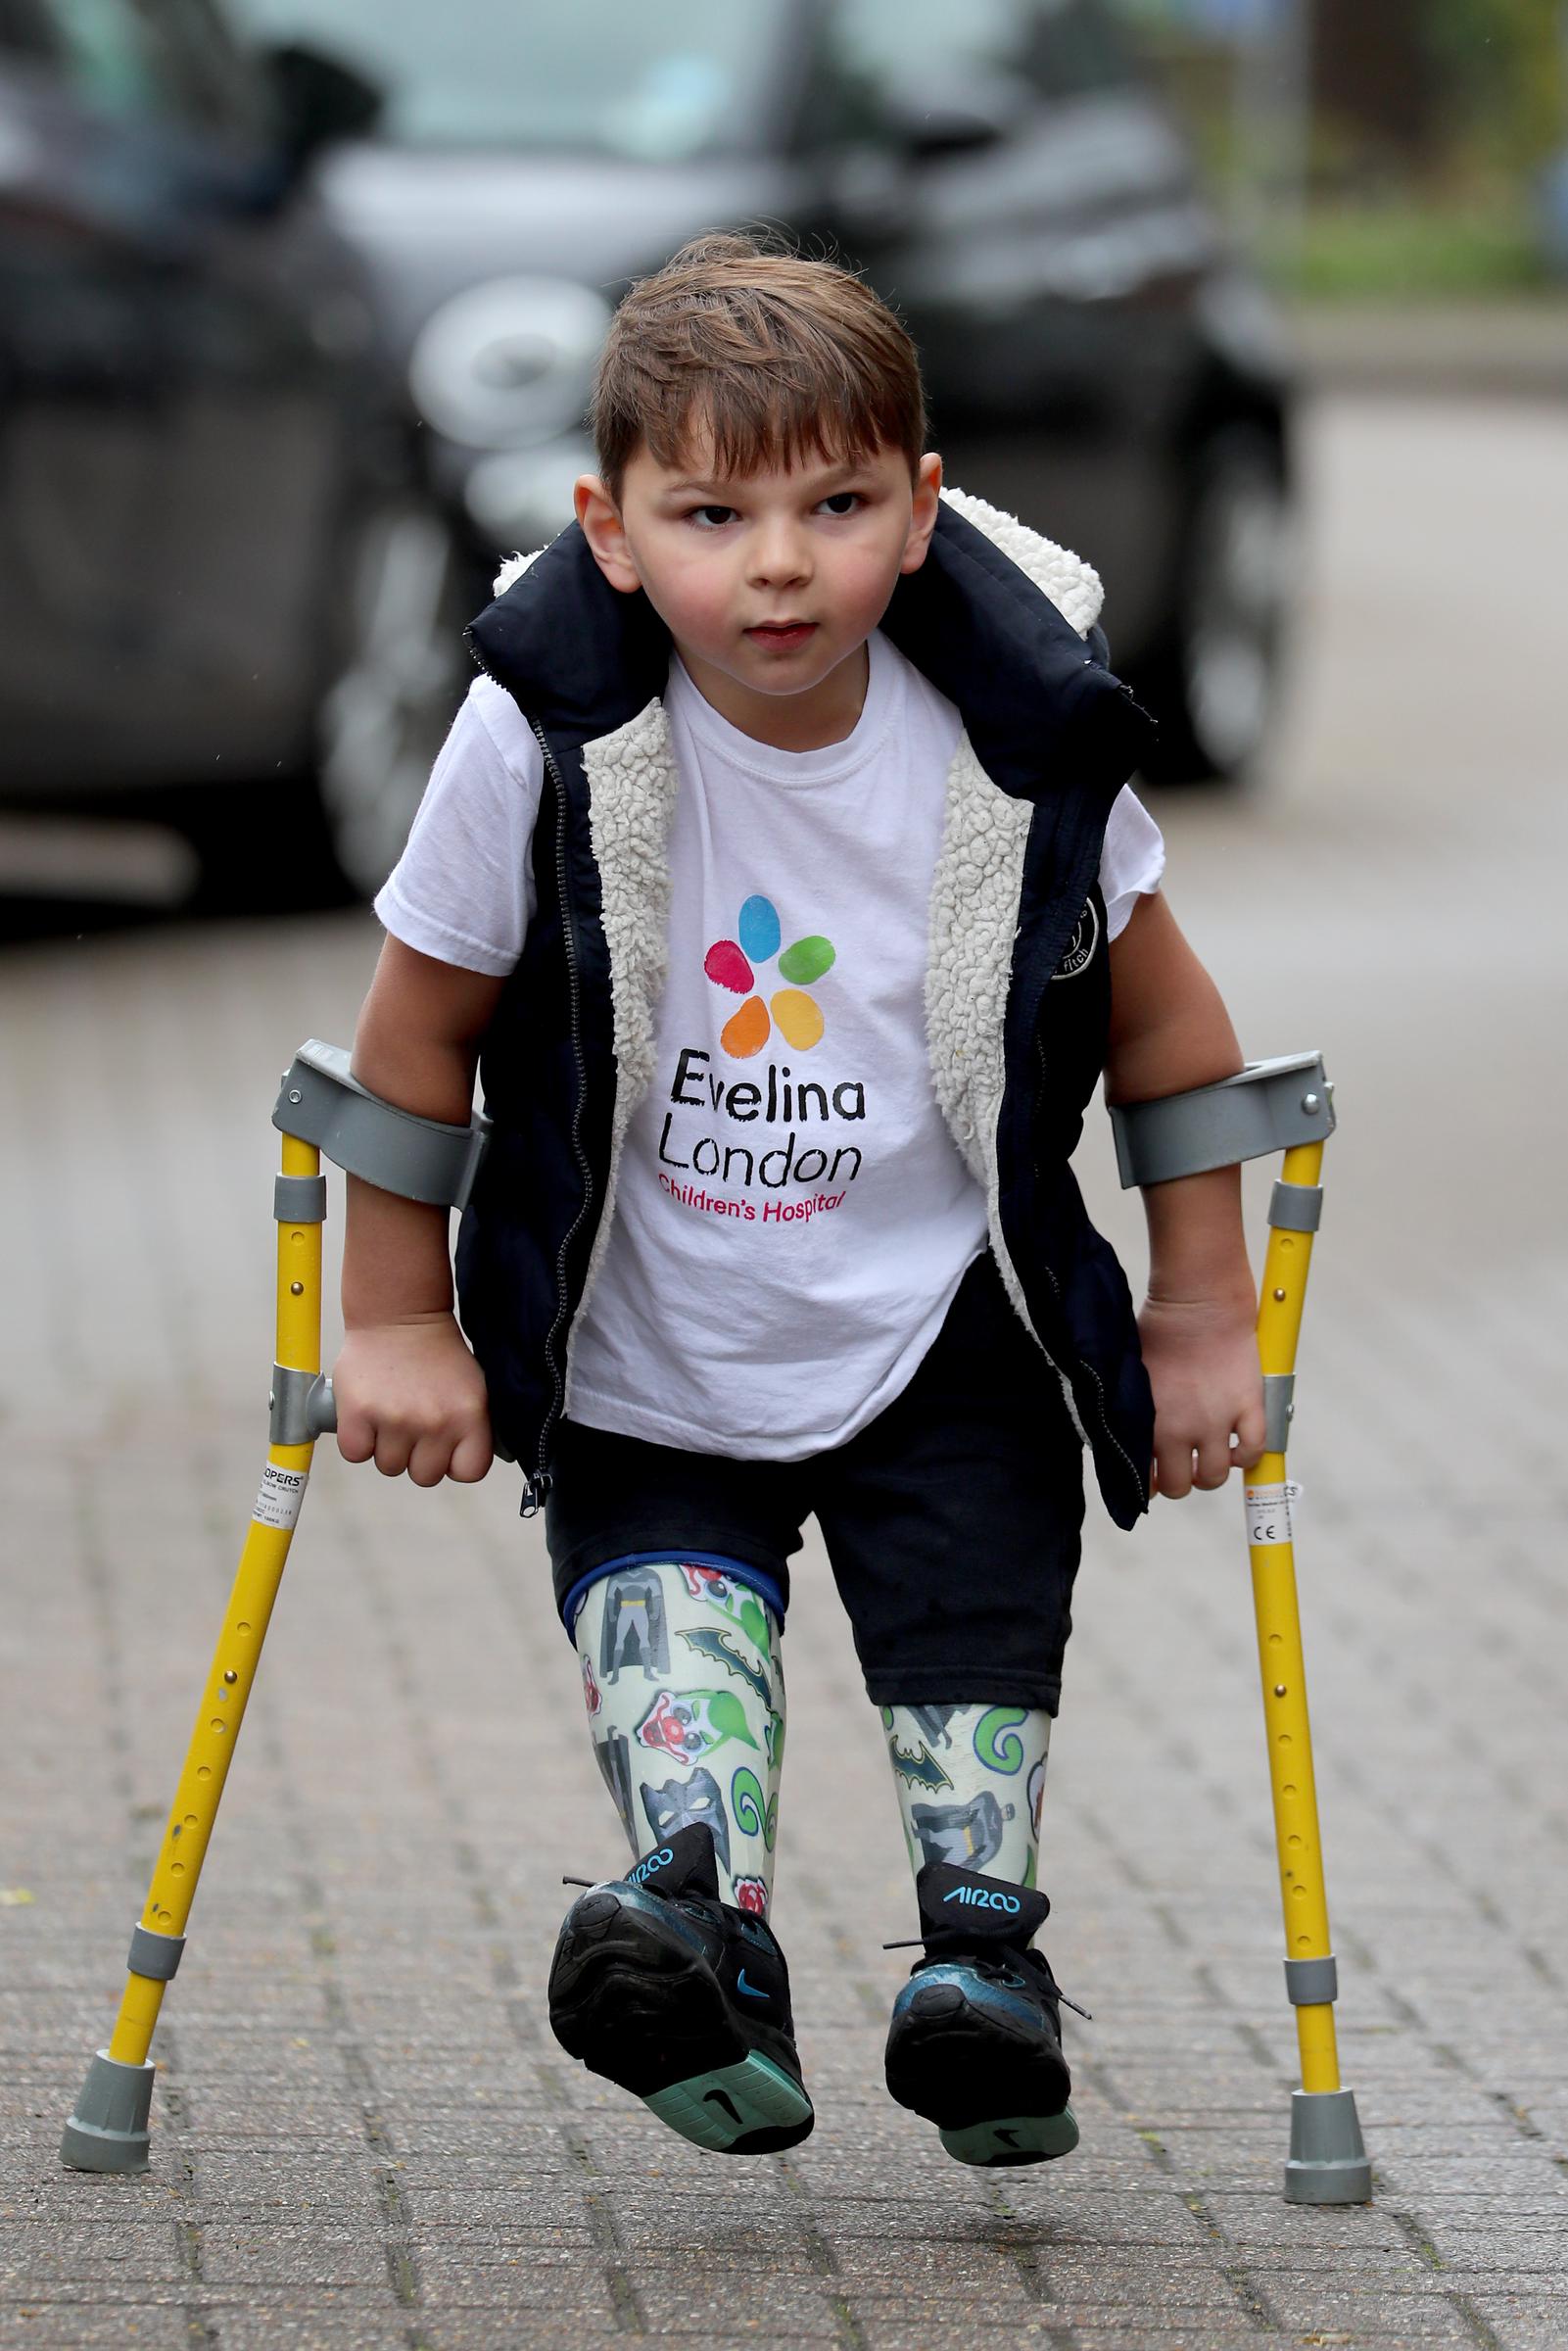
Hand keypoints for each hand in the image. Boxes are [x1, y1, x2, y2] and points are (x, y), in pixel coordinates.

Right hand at [332, 1313, 493, 1485]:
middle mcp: (435, 1422)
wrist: (399, 1315)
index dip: (455, 1462)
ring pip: (389, 1466)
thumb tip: (469, 1463)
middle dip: (416, 1455)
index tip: (446, 1448)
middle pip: (424, 1476)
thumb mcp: (474, 1388)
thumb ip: (474, 1428)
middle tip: (413, 1424)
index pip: (469, 1471)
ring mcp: (396, 1419)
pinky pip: (356, 1453)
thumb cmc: (435, 1354)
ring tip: (390, 1414)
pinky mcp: (359, 1414)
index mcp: (469, 1416)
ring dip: (386, 1446)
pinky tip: (368, 1415)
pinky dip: (358, 1440)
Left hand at [1138, 1293, 1264, 1499]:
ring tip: (1209, 1454)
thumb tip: (1128, 1433)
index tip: (1154, 1476)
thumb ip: (1133, 1411)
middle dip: (1180, 1479)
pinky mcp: (1248, 1407)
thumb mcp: (1133, 1376)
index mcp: (1148, 1423)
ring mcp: (1217, 1421)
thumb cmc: (1158, 1330)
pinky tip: (1237, 1445)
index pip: (1144, 1477)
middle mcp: (1181, 1430)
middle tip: (1183, 1463)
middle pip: (1180, 1486)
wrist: (1197, 1303)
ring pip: (1215, 1476)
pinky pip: (1253, 1451)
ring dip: (1210, 1472)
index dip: (1149, 1483)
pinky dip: (1246, 1456)